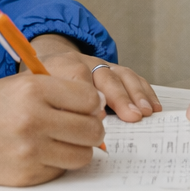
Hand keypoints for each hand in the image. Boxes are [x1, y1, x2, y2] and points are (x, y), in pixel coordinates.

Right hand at [0, 73, 105, 185]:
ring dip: (78, 149)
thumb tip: (99, 107)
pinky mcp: (26, 175)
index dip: (92, 104)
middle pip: (92, 129)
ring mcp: (29, 151)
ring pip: (83, 155)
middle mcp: (33, 119)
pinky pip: (61, 171)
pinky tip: (39, 154)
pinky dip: (57, 163)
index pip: (89, 99)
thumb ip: (59, 92)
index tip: (86, 107)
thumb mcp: (19, 84)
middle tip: (80, 127)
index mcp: (33, 89)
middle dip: (91, 129)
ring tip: (61, 142)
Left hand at [35, 40, 162, 122]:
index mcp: (60, 67)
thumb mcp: (37, 97)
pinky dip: (145, 92)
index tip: (98, 116)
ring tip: (144, 112)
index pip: (78, 75)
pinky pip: (133, 78)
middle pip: (104, 75)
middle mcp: (83, 62)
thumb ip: (52, 108)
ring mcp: (100, 65)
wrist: (45, 68)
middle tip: (131, 116)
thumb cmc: (41, 91)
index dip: (91, 96)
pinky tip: (152, 106)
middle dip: (120, 97)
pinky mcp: (114, 71)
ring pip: (122, 75)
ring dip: (136, 95)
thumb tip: (77, 128)